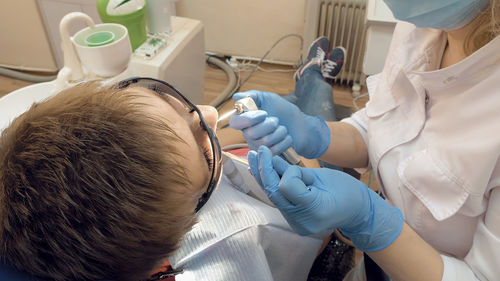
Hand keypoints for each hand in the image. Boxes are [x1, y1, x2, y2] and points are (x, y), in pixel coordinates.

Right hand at [229, 90, 329, 158]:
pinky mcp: (270, 157)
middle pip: (251, 133)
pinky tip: (287, 138)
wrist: (302, 126)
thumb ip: (252, 96)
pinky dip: (285, 141)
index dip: (248, 119)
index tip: (263, 114)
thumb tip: (236, 97)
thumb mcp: (268, 99)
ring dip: (280, 132)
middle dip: (269, 124)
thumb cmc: (284, 112)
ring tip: (283, 129)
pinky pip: (274, 150)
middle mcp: (249, 135)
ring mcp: (259, 147)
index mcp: (246, 121)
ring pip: (265, 141)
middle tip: (277, 120)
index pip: (235, 122)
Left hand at [248, 146, 402, 251]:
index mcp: (315, 210)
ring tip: (253, 157)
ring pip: (272, 195)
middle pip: (274, 193)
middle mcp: (302, 220)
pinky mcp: (293, 218)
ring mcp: (296, 222)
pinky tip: (259, 170)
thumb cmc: (348, 192)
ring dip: (262, 175)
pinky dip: (269, 183)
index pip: (286, 187)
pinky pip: (277, 199)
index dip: (288, 172)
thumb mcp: (325, 178)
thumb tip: (273, 161)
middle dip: (265, 170)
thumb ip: (299, 172)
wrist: (358, 211)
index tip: (299, 167)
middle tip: (259, 151)